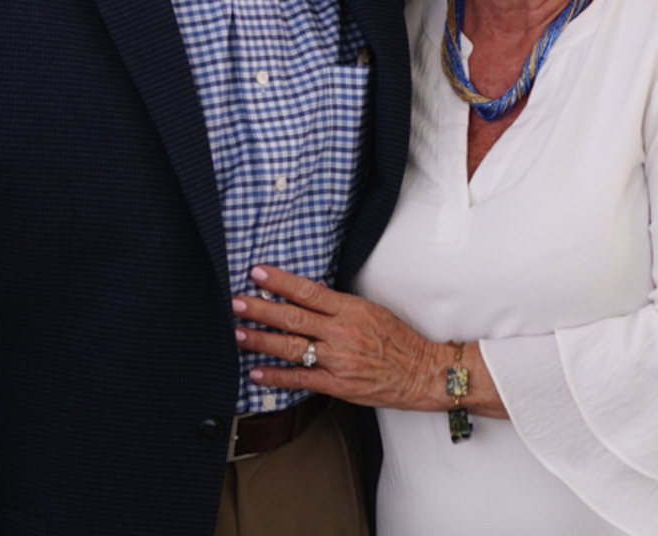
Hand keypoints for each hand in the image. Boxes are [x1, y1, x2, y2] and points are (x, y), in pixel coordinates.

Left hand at [232, 266, 447, 411]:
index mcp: (351, 309)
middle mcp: (342, 333)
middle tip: (235, 302)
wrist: (422, 373)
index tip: (257, 273)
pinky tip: (256, 371)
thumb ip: (339, 303)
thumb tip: (311, 289)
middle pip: (294, 317)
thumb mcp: (372, 311)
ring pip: (292, 348)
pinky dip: (276, 376)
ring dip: (261, 340)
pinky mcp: (337, 384)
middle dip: (260, 309)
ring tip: (237, 333)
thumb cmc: (399, 340)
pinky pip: (301, 379)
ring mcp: (338, 360)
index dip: (280, 282)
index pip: (309, 291)